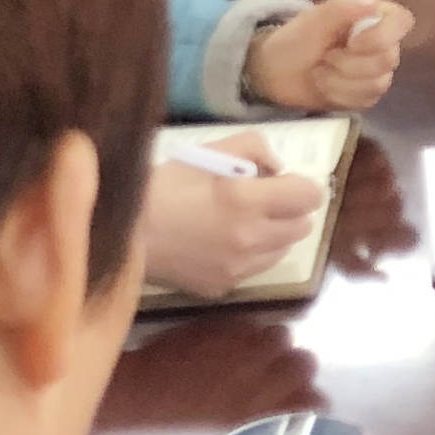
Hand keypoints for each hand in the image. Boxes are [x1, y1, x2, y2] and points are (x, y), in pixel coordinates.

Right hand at [138, 146, 320, 297]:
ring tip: (242, 222)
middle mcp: (251, 238)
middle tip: (262, 200)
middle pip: (303, 226)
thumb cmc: (165, 185)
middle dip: (290, 210)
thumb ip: (254, 148)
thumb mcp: (209, 150)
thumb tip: (278, 167)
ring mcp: (238, 268)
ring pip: (283, 250)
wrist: (125, 233)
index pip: (310, 196)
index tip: (282, 182)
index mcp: (248, 200)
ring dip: (273, 235)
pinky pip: (255, 270)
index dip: (301, 185)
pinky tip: (223, 243)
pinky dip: (251, 255)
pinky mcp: (223, 287)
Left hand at [242, 0, 408, 111]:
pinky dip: (340, 95)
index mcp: (373, 17)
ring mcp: (375, 72)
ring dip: (341, 80)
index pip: (402, 22)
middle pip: (389, 58)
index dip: (382, 36)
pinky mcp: (366, 95)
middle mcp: (381, 43)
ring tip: (320, 71)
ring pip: (378, 84)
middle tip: (324, 56)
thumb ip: (343, 7)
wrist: (274, 73)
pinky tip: (324, 86)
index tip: (353, 42)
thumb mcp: (314, 19)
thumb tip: (375, 2)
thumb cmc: (295, 39)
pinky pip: (367, 101)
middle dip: (350, 63)